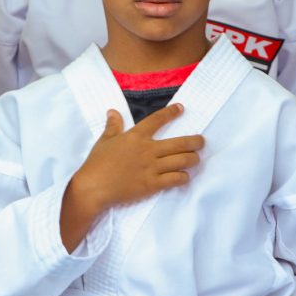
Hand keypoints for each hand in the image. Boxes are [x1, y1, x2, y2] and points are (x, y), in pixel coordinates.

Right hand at [60, 104, 202, 251]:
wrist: (93, 187)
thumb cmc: (97, 164)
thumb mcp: (104, 141)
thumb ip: (112, 126)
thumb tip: (113, 111)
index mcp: (135, 136)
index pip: (157, 120)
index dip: (171, 113)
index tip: (181, 108)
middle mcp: (148, 150)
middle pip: (180, 143)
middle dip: (195, 142)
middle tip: (201, 141)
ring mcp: (152, 167)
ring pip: (182, 161)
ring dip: (193, 159)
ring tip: (196, 159)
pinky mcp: (152, 184)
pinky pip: (175, 179)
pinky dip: (183, 177)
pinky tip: (185, 176)